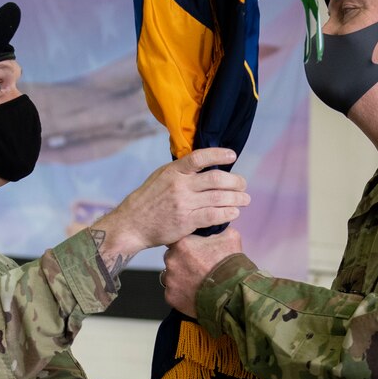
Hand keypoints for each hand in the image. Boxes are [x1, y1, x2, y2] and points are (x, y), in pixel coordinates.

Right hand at [96, 149, 248, 262]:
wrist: (132, 224)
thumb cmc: (148, 200)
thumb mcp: (160, 177)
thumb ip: (181, 171)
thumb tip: (205, 163)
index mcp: (173, 171)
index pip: (199, 157)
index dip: (218, 154)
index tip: (232, 155)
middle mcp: (179, 185)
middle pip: (216, 179)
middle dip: (235, 181)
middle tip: (243, 185)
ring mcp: (183, 204)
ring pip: (218, 197)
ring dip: (236, 198)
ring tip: (245, 199)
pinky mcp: (186, 221)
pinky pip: (213, 215)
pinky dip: (227, 213)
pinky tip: (233, 213)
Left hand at [163, 230, 242, 316]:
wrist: (232, 294)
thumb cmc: (230, 266)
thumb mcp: (230, 237)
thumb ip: (217, 228)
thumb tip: (216, 223)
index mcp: (182, 244)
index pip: (177, 241)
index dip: (187, 246)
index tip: (195, 251)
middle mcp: (172, 261)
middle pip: (172, 258)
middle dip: (183, 262)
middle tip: (198, 268)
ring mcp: (170, 280)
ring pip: (171, 276)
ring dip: (181, 278)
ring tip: (197, 282)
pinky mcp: (171, 297)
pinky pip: (173, 292)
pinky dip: (181, 293)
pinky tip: (195, 293)